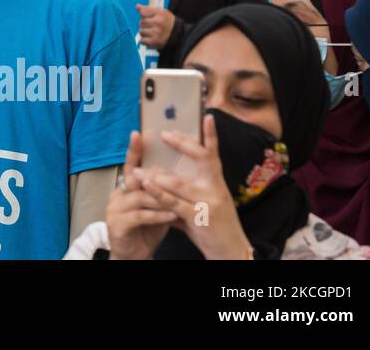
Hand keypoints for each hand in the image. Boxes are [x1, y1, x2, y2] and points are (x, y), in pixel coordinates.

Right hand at [105, 131, 175, 259]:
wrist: (133, 253)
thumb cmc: (148, 227)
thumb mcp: (156, 205)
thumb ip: (161, 188)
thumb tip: (180, 169)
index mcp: (128, 186)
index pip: (132, 164)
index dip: (135, 149)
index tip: (140, 132)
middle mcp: (119, 193)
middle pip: (135, 177)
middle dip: (153, 173)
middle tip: (170, 170)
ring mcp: (116, 208)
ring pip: (141, 196)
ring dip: (161, 198)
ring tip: (179, 199)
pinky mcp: (118, 224)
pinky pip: (140, 215)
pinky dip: (157, 215)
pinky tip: (171, 215)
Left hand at [136, 5, 175, 49]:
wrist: (178, 34)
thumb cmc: (167, 22)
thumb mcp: (161, 12)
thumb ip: (148, 9)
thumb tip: (137, 6)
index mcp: (160, 13)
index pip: (142, 13)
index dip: (144, 16)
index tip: (149, 18)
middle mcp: (158, 22)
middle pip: (141, 22)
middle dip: (144, 24)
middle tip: (152, 26)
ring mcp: (156, 32)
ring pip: (141, 31)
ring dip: (145, 33)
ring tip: (153, 32)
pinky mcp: (155, 41)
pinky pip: (142, 40)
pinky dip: (145, 40)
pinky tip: (151, 38)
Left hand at [136, 116, 252, 259]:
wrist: (231, 253)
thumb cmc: (215, 228)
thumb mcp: (205, 205)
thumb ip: (185, 192)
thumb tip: (162, 177)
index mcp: (217, 183)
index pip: (214, 154)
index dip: (211, 135)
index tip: (207, 117)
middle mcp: (215, 189)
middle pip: (201, 159)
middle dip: (182, 144)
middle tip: (165, 134)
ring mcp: (208, 203)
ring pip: (179, 182)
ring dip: (156, 175)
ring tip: (139, 169)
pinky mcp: (198, 218)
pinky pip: (173, 203)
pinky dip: (158, 193)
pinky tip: (146, 186)